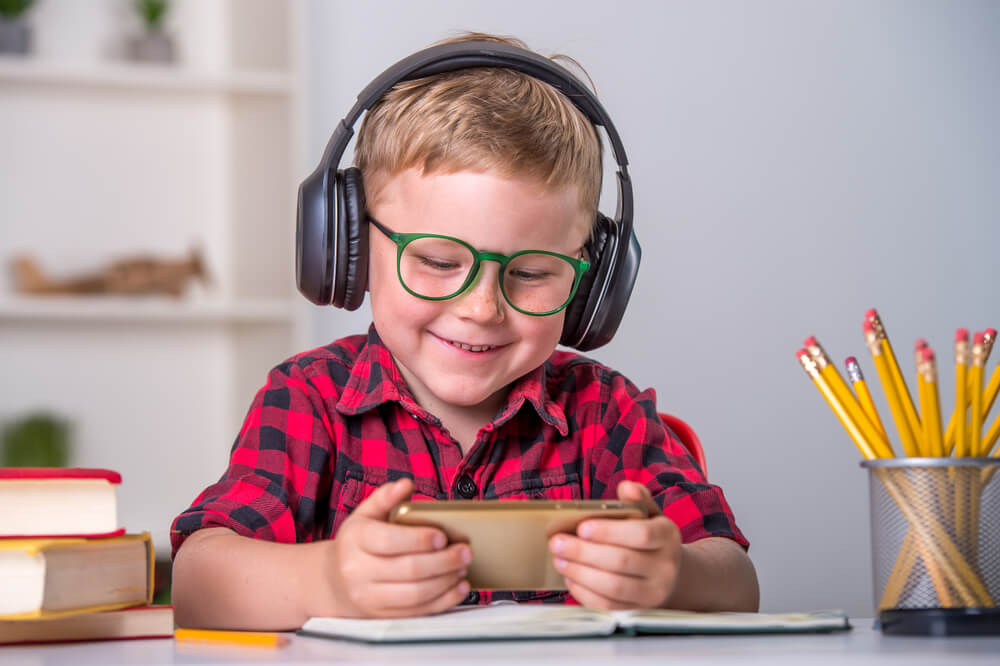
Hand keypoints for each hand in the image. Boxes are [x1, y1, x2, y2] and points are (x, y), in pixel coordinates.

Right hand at [325, 479, 471, 617]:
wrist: (336, 580)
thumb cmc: (358, 542)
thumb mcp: (365, 515)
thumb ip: (385, 497)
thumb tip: (405, 484)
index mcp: (355, 540)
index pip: (389, 541)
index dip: (418, 539)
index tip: (442, 536)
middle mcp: (357, 571)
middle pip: (408, 570)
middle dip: (443, 561)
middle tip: (465, 551)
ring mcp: (369, 598)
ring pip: (416, 595)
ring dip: (446, 581)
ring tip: (463, 567)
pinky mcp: (382, 617)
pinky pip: (418, 612)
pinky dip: (443, 601)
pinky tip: (458, 587)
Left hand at [549, 481, 681, 608]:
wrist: (669, 574)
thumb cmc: (650, 538)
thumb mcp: (650, 514)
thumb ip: (638, 498)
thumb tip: (626, 486)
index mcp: (667, 536)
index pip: (641, 534)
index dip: (609, 532)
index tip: (581, 527)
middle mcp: (665, 567)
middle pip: (622, 562)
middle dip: (584, 552)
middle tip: (557, 543)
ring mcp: (653, 593)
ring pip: (613, 586)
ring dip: (580, 573)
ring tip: (559, 559)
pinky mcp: (637, 611)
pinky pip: (608, 606)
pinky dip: (585, 592)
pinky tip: (570, 578)